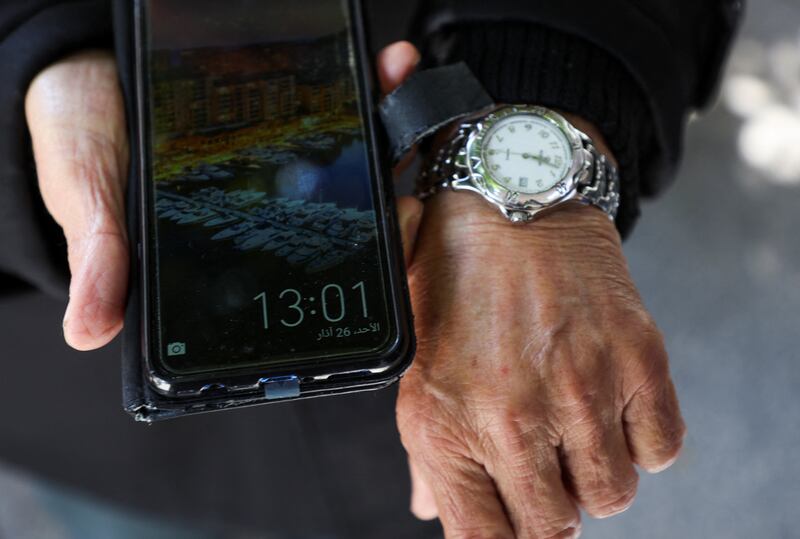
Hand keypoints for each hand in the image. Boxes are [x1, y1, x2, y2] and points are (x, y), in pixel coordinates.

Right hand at [25, 43, 421, 350]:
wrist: (78, 53)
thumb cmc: (81, 124)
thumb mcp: (85, 188)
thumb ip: (98, 251)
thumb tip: (91, 327)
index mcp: (221, 234)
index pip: (282, 264)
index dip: (330, 270)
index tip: (370, 263)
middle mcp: (258, 197)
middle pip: (331, 206)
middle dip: (374, 196)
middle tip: (404, 196)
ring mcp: (273, 151)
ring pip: (343, 152)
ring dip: (381, 129)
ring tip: (402, 105)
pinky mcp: (278, 105)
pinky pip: (331, 99)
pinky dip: (363, 83)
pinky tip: (385, 67)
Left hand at [398, 135, 685, 535]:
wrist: (513, 200)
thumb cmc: (455, 286)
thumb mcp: (418, 368)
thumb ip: (428, 452)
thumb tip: (433, 512)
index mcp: (447, 424)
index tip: (514, 520)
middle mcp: (514, 417)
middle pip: (554, 530)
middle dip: (548, 508)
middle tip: (543, 468)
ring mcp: (582, 390)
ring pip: (611, 496)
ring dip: (594, 472)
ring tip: (574, 424)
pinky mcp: (638, 360)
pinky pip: (661, 451)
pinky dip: (641, 439)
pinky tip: (610, 402)